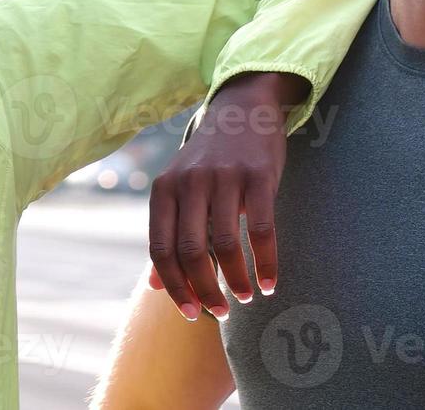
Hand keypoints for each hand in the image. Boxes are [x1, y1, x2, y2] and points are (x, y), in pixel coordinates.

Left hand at [146, 71, 305, 321]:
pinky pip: (261, 229)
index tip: (190, 312)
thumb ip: (167, 235)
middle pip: (191, 251)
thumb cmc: (207, 163)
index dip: (173, 286)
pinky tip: (269, 283)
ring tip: (244, 297)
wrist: (241, 111)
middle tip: (220, 312)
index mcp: (163, 189)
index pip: (160, 249)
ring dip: (236, 279)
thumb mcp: (177, 191)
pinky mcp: (258, 176)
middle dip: (204, 289)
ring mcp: (223, 177)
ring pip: (226, 244)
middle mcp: (188, 182)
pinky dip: (266, 262)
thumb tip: (154, 286)